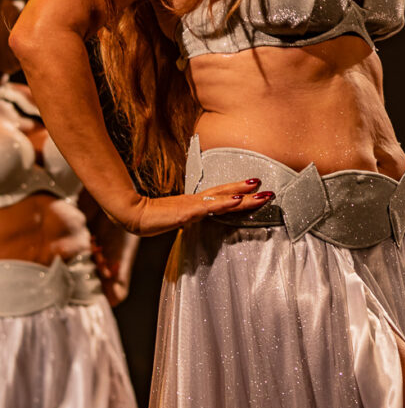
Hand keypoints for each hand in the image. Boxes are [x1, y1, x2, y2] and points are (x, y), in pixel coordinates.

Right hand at [110, 178, 274, 237]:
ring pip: (223, 199)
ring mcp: (193, 205)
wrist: (134, 215)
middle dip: (248, 191)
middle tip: (268, 188)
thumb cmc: (154, 217)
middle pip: (227, 193)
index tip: (256, 188)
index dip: (239, 191)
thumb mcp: (178, 218)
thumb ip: (191, 217)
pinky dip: (224, 204)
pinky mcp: (187, 211)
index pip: (222, 195)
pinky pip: (209, 207)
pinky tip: (235, 201)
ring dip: (242, 195)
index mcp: (196, 203)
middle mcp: (198, 201)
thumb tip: (201, 219)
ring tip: (260, 191)